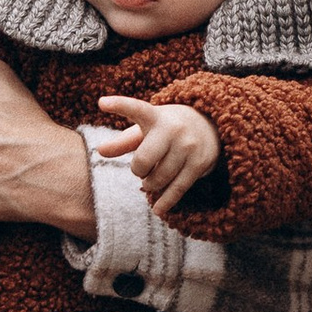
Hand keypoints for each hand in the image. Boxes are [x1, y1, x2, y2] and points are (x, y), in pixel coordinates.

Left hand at [94, 94, 221, 211]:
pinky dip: (166, 202)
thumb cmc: (168, 129)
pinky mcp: (199, 164)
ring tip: (152, 180)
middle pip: (143, 161)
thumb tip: (100, 151)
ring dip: (151, 184)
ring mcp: (188, 147)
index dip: (119, 105)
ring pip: (160, 178)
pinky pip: (178, 188)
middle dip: (138, 171)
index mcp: (155, 117)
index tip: (101, 102)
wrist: (210, 126)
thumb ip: (123, 141)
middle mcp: (173, 129)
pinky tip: (158, 209)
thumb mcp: (147, 129)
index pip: (136, 109)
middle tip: (142, 169)